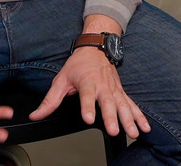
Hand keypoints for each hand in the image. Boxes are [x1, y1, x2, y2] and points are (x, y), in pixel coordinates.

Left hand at [29, 47, 150, 138]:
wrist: (96, 47)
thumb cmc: (78, 64)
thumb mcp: (60, 80)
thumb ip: (49, 101)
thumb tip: (36, 115)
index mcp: (87, 82)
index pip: (87, 97)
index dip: (87, 107)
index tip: (88, 119)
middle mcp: (103, 86)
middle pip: (108, 103)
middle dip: (111, 118)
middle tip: (114, 130)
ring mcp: (114, 90)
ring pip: (123, 106)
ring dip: (129, 120)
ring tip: (133, 133)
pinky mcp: (121, 92)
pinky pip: (132, 105)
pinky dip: (140, 116)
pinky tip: (144, 127)